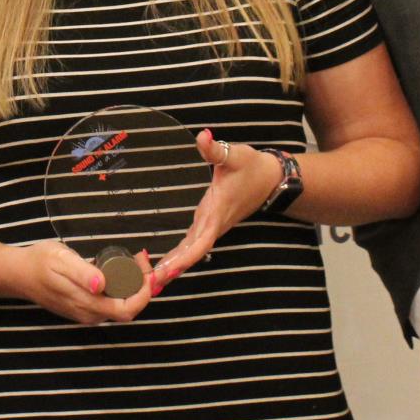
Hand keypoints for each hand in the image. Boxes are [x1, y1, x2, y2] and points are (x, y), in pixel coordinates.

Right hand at [12, 240, 153, 324]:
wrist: (17, 274)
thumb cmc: (39, 261)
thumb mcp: (60, 258)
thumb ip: (81, 272)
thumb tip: (101, 284)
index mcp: (86, 304)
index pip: (127, 309)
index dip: (143, 293)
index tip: (148, 269)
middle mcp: (89, 315)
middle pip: (128, 309)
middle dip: (142, 286)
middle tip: (142, 259)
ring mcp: (86, 314)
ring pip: (121, 306)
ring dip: (134, 286)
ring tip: (135, 261)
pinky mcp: (84, 309)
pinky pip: (111, 303)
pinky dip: (123, 288)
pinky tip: (121, 269)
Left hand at [151, 129, 281, 289]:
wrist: (270, 179)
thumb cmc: (251, 167)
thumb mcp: (234, 155)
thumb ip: (215, 149)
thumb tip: (203, 136)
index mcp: (217, 212)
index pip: (201, 240)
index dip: (185, 256)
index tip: (169, 270)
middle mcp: (213, 224)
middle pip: (192, 252)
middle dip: (173, 268)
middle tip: (150, 284)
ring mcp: (211, 226)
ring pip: (191, 251)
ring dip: (173, 266)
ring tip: (150, 281)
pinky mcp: (209, 224)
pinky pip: (192, 245)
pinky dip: (178, 256)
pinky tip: (162, 266)